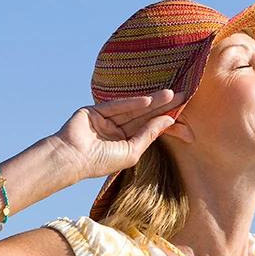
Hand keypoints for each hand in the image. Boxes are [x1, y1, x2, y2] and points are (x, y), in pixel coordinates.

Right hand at [51, 89, 185, 181]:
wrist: (72, 158)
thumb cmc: (100, 161)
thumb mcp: (131, 151)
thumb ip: (149, 134)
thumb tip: (169, 121)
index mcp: (123, 143)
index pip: (147, 128)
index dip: (164, 118)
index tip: (181, 109)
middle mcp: (115, 131)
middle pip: (143, 116)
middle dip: (162, 107)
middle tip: (182, 95)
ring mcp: (105, 120)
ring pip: (132, 109)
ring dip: (151, 102)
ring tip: (171, 94)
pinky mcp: (94, 111)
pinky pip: (116, 106)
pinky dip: (131, 103)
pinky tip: (148, 100)